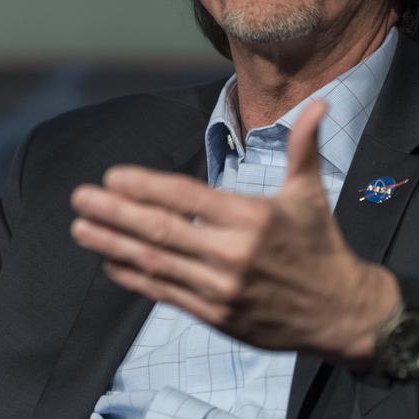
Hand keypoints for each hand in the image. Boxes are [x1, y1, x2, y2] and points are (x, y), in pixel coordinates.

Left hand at [70, 100, 398, 362]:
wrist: (339, 312)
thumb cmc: (321, 245)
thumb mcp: (312, 193)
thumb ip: (304, 146)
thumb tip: (317, 103)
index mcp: (252, 218)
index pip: (187, 197)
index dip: (145, 187)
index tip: (112, 177)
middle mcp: (233, 254)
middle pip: (161, 230)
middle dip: (114, 213)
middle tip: (80, 198)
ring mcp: (221, 289)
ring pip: (156, 263)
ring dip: (112, 245)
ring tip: (80, 229)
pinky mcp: (216, 315)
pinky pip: (165, 293)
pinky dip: (134, 277)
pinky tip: (109, 261)